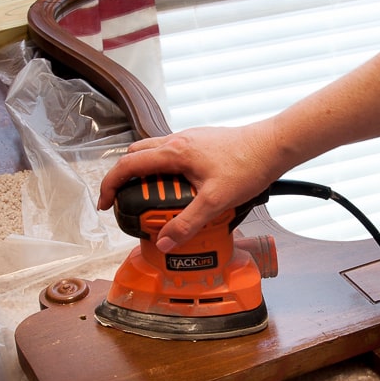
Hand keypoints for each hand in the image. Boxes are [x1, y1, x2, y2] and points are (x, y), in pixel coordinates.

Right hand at [98, 123, 284, 251]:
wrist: (274, 146)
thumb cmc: (248, 165)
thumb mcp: (215, 202)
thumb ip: (187, 223)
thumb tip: (163, 240)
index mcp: (174, 152)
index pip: (128, 164)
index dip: (110, 184)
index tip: (106, 203)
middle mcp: (178, 141)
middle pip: (137, 156)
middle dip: (127, 180)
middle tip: (130, 203)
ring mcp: (191, 140)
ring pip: (155, 154)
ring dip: (149, 176)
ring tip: (159, 202)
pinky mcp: (202, 144)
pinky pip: (174, 156)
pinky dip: (169, 173)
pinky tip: (185, 191)